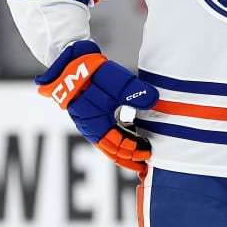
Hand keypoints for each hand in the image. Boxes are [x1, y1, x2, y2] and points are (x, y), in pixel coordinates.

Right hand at [36, 39, 159, 173]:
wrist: (71, 62)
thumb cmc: (93, 74)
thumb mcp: (117, 83)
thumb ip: (136, 94)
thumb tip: (154, 100)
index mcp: (96, 126)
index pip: (117, 147)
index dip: (133, 152)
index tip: (149, 153)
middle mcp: (91, 128)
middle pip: (112, 151)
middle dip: (128, 158)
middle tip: (144, 165)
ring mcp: (90, 122)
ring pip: (108, 143)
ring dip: (123, 149)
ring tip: (138, 154)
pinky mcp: (91, 114)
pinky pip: (106, 132)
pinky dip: (119, 137)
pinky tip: (130, 135)